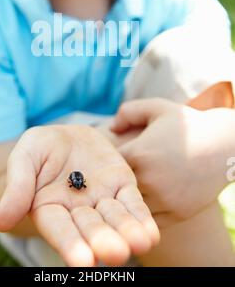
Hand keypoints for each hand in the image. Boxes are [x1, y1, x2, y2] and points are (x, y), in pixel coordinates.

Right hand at [0, 124, 159, 266]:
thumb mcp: (25, 156)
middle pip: (91, 230)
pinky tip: (150, 234)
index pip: (59, 230)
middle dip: (103, 241)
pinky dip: (141, 219)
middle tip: (115, 253)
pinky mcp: (122, 187)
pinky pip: (133, 204)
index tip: (82, 262)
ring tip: (139, 243)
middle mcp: (77, 212)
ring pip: (115, 220)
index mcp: (49, 209)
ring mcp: (102, 201)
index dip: (70, 245)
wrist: (68, 135)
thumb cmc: (41, 148)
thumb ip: (17, 186)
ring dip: (127, 233)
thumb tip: (0, 221)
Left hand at [111, 99, 234, 227]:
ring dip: (130, 201)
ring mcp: (164, 199)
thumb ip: (128, 112)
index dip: (105, 165)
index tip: (107, 162)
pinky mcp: (178, 213)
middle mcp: (149, 179)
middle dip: (115, 184)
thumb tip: (110, 128)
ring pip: (132, 207)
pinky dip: (146, 213)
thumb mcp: (157, 108)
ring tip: (131, 190)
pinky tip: (149, 200)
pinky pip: (151, 220)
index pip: (107, 166)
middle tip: (114, 180)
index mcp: (138, 153)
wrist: (225, 144)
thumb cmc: (188, 124)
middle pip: (116, 189)